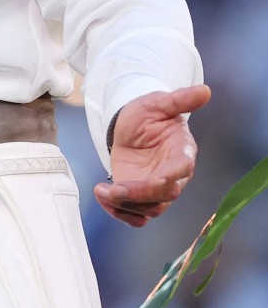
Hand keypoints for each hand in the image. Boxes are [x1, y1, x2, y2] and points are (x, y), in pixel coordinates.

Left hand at [93, 85, 210, 227]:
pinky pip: (135, 216)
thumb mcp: (158, 102)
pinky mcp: (140, 197)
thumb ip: (180, 100)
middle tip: (115, 189)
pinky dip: (120, 213)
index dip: (172, 176)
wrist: (130, 126)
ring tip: (102, 192)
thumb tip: (205, 91)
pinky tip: (103, 197)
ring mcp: (156, 190)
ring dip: (125, 206)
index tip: (158, 180)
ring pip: (149, 209)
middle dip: (139, 195)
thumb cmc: (148, 114)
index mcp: (182, 152)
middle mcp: (173, 176)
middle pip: (164, 196)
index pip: (183, 168)